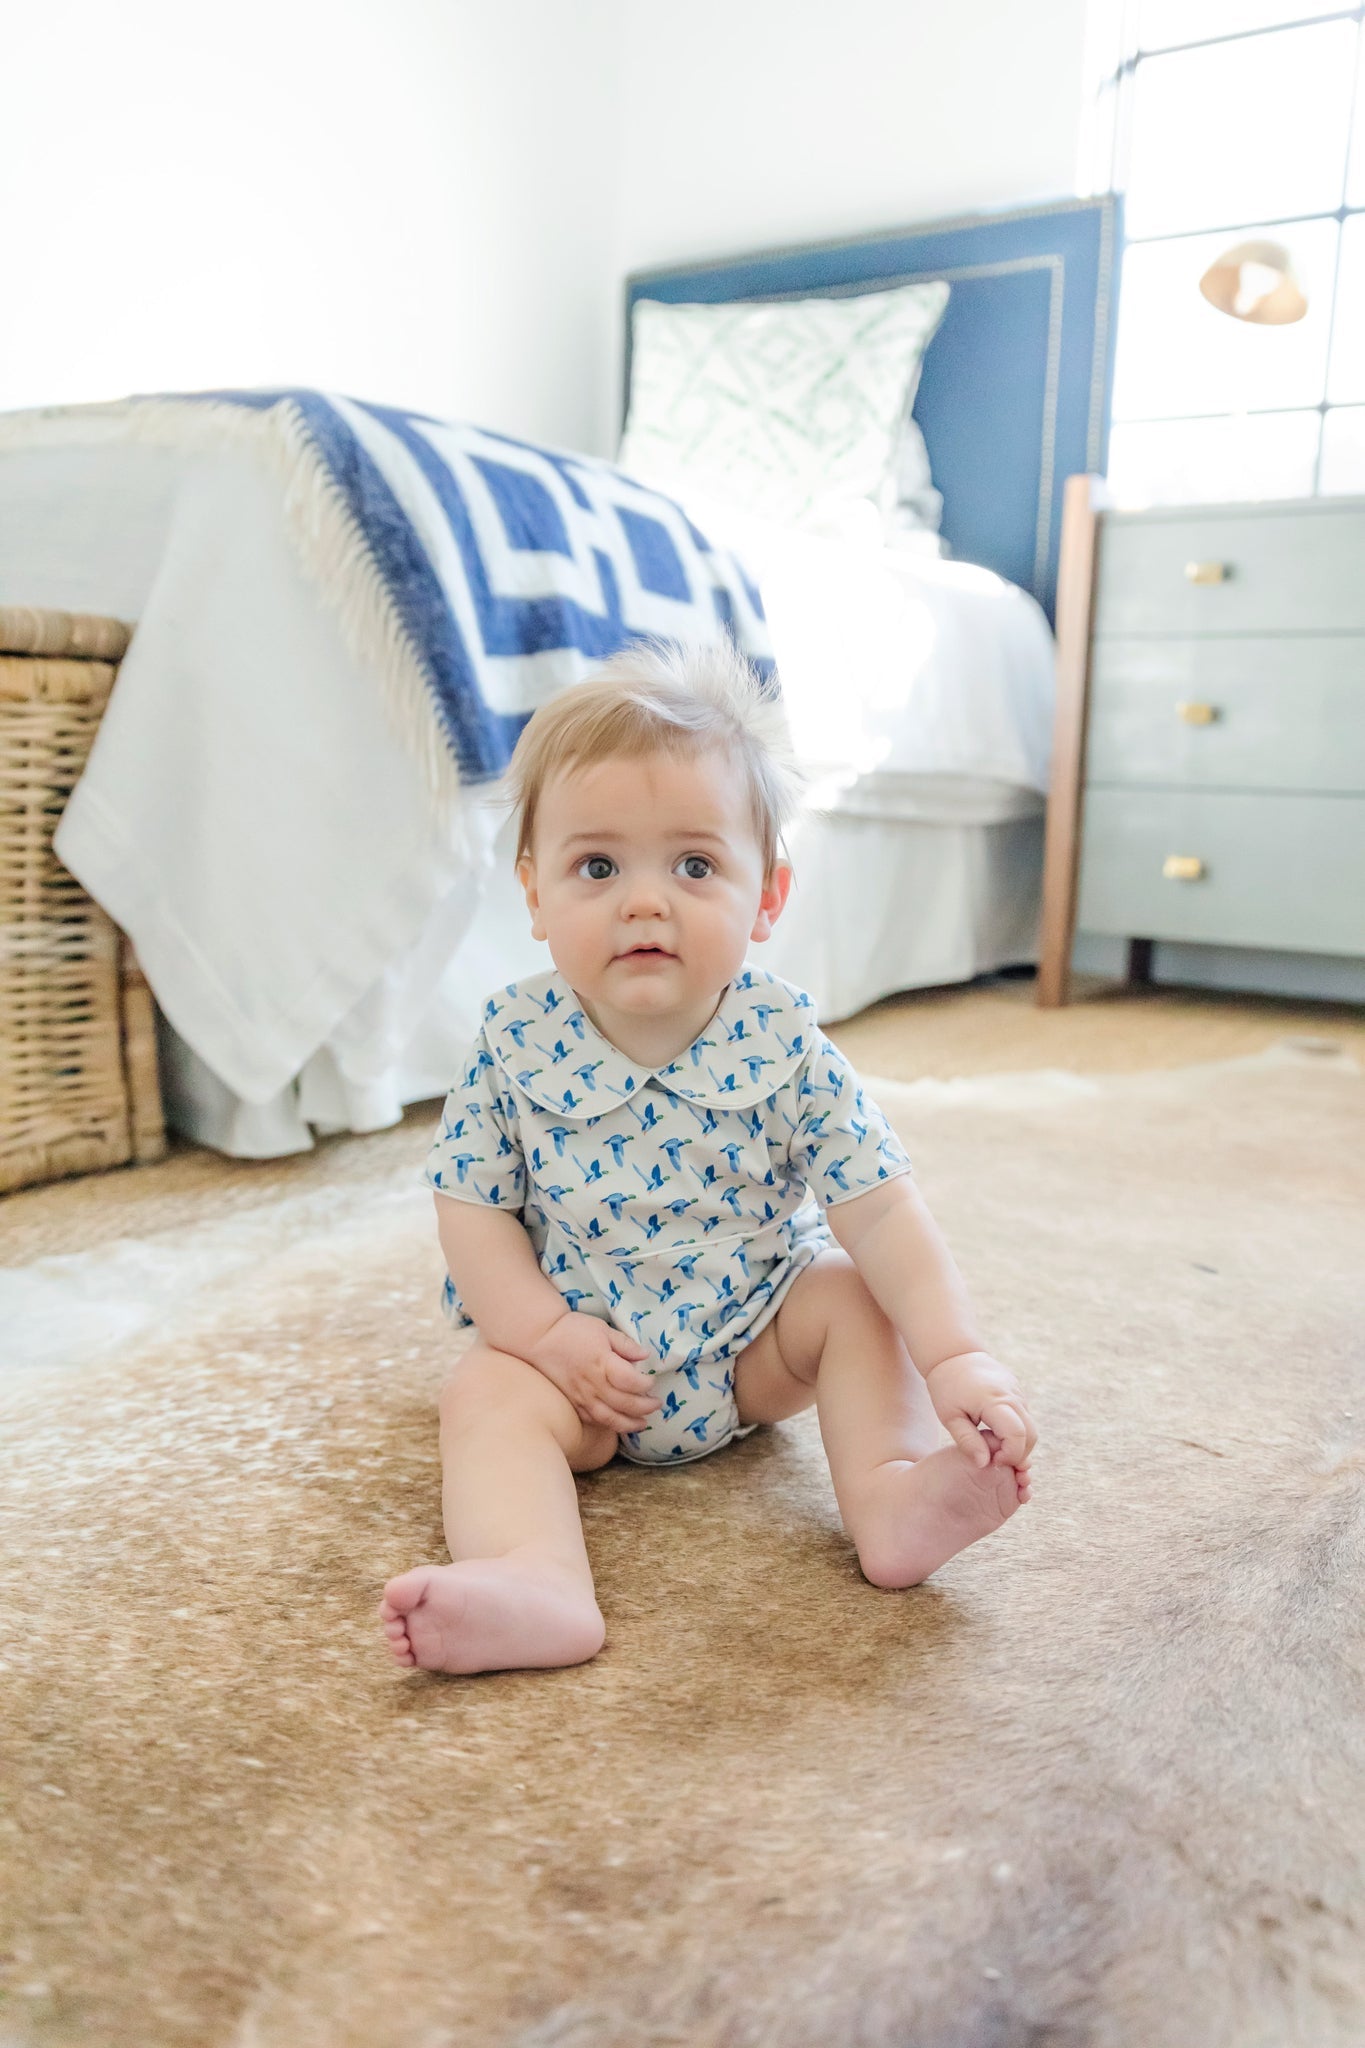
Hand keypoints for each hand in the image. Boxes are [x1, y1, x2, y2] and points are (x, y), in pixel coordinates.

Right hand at [525, 1311, 659, 1434]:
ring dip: (629, 1424)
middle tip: (656, 1405)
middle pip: (624, 1403)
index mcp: (602, 1362)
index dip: (646, 1385)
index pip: (631, 1381)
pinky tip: (619, 1423)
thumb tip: (645, 1355)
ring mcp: (581, 1396)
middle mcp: (593, 1383)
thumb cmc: (573, 1330)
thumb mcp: (603, 1329)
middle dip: (645, 1407)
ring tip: (643, 1423)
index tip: (652, 1381)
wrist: (540, 1339)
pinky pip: (593, 1420)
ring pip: (609, 1419)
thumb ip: (625, 1344)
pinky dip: (609, 1425)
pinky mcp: (573, 1403)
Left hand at [925, 1350, 1035, 1470]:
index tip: (991, 1461)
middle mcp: (1013, 1396)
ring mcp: (1019, 1393)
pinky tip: (994, 1433)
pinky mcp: (1019, 1393)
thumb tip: (985, 1464)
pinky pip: (1025, 1418)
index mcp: (994, 1400)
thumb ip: (967, 1441)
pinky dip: (1016, 1432)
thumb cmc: (946, 1386)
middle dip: (1018, 1455)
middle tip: (993, 1459)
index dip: (1009, 1456)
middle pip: (1031, 1435)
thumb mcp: (949, 1417)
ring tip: (991, 1446)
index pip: (1018, 1436)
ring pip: (1031, 1428)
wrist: (954, 1355)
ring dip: (1017, 1444)